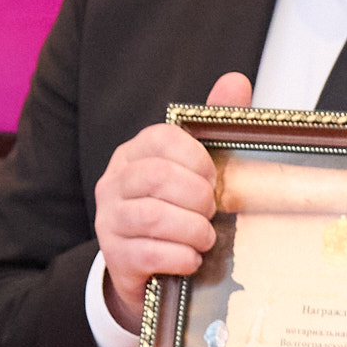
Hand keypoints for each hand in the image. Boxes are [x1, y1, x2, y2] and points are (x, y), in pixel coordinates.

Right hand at [96, 72, 251, 331]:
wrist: (146, 266)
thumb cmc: (175, 209)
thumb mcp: (194, 167)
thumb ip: (212, 125)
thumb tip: (236, 80)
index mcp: (135, 153)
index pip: (163, 139)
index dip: (196, 159)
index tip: (214, 179)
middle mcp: (114, 182)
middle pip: (157, 177)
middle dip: (196, 197)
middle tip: (212, 212)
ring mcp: (110, 219)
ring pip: (152, 216)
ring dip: (191, 229)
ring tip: (206, 238)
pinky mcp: (115, 255)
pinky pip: (149, 252)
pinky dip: (180, 256)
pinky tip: (193, 259)